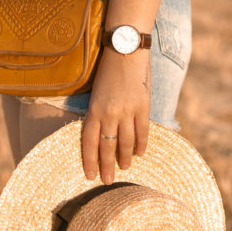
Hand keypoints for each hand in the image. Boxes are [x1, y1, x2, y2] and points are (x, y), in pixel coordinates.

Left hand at [82, 47, 150, 183]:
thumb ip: (97, 111)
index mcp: (94, 109)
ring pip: (125, 143)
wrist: (125, 49)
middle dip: (106, 166)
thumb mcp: (96, 91)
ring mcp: (127, 111)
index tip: (91, 175)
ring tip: (124, 168)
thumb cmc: (108, 68)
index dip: (90, 161)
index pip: (89, 142)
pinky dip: (141, 144)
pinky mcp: (142, 107)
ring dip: (124, 158)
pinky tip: (139, 153)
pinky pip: (142, 132)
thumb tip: (100, 132)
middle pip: (107, 147)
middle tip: (107, 181)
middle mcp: (109, 114)